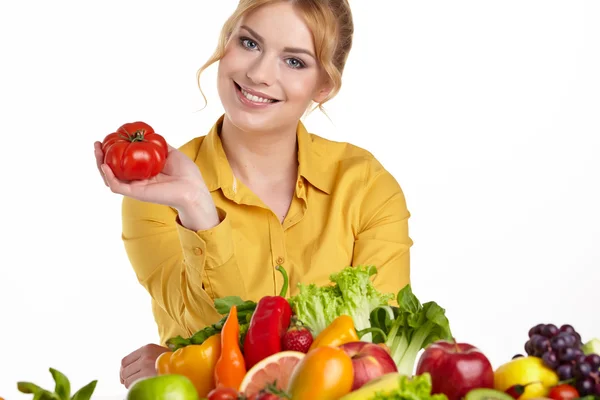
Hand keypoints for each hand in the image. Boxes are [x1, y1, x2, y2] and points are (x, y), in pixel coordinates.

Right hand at [93, 140, 209, 210]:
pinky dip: (109, 176)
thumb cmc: (186, 174)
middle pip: (112, 170)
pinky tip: (105, 165)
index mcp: (143, 172)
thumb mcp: (171, 153)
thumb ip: (158, 145)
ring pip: (110, 178)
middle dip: (101, 156)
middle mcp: (137, 180)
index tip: (109, 138)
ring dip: (100, 165)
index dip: (113, 151)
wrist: (193, 188)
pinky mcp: (136, 193)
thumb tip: (148, 134)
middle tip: (97, 144)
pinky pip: (117, 186)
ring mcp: (135, 187)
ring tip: (98, 151)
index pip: (123, 162)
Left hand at [120, 344, 168, 387]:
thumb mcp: (157, 354)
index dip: (123, 370)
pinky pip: (132, 385)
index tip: (126, 375)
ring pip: (127, 379)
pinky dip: (135, 387)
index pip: (125, 361)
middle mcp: (145, 356)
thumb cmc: (170, 364)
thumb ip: (143, 357)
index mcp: (147, 348)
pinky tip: (144, 385)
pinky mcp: (147, 376)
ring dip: (132, 383)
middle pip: (124, 370)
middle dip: (127, 378)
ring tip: (142, 382)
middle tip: (134, 381)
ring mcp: (146, 366)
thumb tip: (124, 369)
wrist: (185, 368)